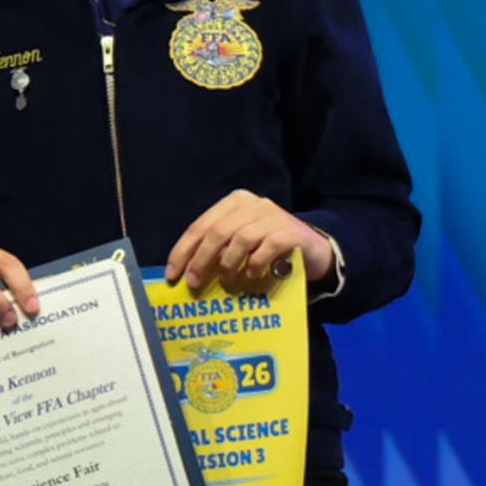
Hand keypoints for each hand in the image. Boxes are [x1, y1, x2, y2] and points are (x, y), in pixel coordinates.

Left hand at [165, 191, 333, 294]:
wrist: (312, 249)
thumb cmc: (267, 248)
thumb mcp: (239, 244)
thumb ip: (217, 249)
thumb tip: (185, 272)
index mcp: (235, 203)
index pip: (201, 225)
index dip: (184, 250)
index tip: (173, 274)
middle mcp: (254, 204)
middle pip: (218, 231)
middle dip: (201, 260)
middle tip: (194, 283)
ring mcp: (274, 216)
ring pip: (241, 239)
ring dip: (229, 264)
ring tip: (227, 282)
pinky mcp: (292, 232)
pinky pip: (268, 246)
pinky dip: (255, 264)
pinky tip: (252, 276)